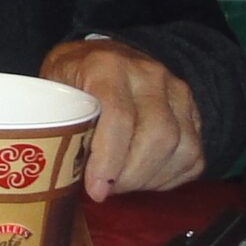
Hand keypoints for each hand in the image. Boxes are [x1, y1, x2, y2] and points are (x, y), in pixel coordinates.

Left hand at [40, 39, 206, 200]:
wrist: (102, 56)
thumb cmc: (71, 80)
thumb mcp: (51, 91)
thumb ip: (56, 123)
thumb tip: (55, 171)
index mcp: (107, 66)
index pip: (119, 117)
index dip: (109, 160)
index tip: (96, 189)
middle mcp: (149, 74)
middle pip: (158, 135)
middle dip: (132, 175)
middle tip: (106, 190)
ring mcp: (176, 91)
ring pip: (182, 148)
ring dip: (150, 178)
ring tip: (121, 185)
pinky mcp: (193, 110)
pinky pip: (194, 155)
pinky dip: (169, 177)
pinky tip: (143, 178)